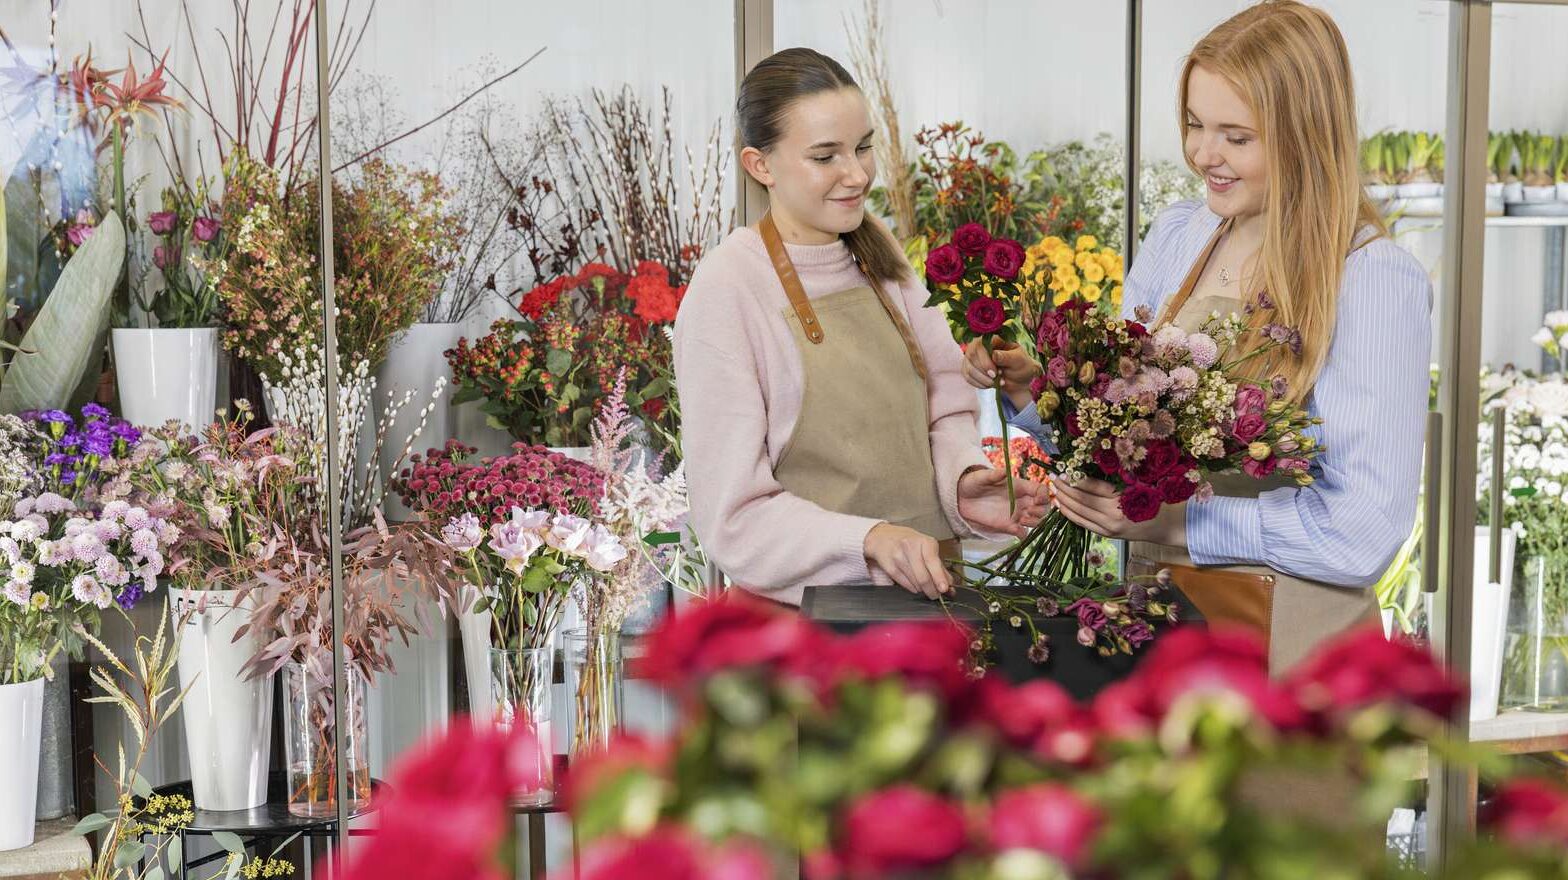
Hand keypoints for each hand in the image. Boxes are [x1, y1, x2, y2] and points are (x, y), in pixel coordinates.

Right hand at [864, 523, 952, 598]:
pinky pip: (905, 585)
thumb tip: (950, 584)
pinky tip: (915, 584)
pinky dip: (913, 588)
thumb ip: (939, 565)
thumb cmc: (908, 542)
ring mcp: (898, 558)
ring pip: (915, 583)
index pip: (933, 562)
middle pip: (923, 577)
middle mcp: (910, 548)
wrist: (881, 537)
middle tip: (936, 594)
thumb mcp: (926, 547)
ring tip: (925, 587)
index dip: (939, 578)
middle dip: (932, 590)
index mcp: (924, 542)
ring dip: (923, 590)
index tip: (944, 589)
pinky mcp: (890, 568)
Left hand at [958, 466, 1049, 536]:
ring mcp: (1016, 514)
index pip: (1041, 490)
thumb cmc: (973, 483)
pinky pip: (1023, 533)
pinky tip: (1015, 530)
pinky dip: (1024, 534)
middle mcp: (1021, 501)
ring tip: (1022, 520)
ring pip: (1036, 521)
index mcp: (1020, 486)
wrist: (961, 498)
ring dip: (1035, 522)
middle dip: (1041, 511)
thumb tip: (1004, 472)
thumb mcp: (982, 477)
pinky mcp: (1008, 526)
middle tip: (1029, 511)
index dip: (1044, 495)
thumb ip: (994, 475)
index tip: (1037, 499)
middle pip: (1043, 507)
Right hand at [962, 336, 1040, 410]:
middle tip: (998, 379)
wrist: (1018, 378)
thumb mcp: (1019, 360)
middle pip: (971, 358)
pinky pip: (968, 377)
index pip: (980, 346)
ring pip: (969, 369)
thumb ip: (1007, 357)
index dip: (985, 362)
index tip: (996, 374)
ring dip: (983, 380)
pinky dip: (979, 384)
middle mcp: (979, 345)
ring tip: (997, 383)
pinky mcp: (970, 368)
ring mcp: (972, 357)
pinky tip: (989, 385)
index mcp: (992, 338)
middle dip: (984, 373)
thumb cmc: (1020, 365)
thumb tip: (994, 354)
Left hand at [1052, 477, 1187, 544]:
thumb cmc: (1149, 499)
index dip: (1075, 478)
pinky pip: (1082, 523)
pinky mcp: (1105, 534)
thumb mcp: (1135, 484)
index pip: (1092, 486)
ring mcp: (1108, 526)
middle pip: (1082, 499)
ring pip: (1079, 511)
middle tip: (1052, 476)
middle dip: (1064, 487)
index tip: (1063, 469)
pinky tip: (1060, 505)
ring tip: (1053, 488)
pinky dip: (1069, 513)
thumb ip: (1112, 480)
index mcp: (1123, 497)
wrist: (1162, 525)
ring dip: (1063, 499)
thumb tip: (1084, 469)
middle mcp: (1114, 513)